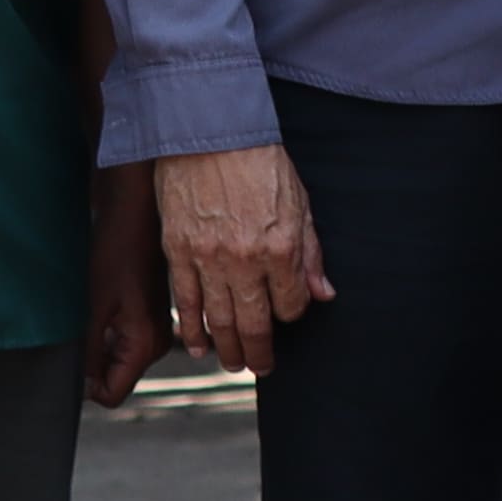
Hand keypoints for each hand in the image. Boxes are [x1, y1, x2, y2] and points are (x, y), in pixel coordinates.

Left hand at [83, 162, 169, 407]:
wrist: (138, 213)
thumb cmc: (116, 252)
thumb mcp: (93, 308)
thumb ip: (88, 354)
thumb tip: (82, 386)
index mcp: (146, 345)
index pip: (111, 395)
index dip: (85, 385)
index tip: (72, 356)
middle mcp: (158, 343)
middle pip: (116, 379)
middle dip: (91, 366)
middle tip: (80, 329)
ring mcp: (158, 330)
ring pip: (119, 361)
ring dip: (99, 348)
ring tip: (91, 314)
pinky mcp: (153, 317)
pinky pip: (125, 344)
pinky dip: (107, 335)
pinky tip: (101, 306)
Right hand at [154, 143, 332, 378]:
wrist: (210, 132)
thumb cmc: (260, 161)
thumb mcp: (301, 202)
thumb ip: (311, 253)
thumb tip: (324, 294)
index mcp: (281, 248)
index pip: (291, 304)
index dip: (292, 314)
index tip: (288, 315)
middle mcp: (245, 261)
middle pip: (254, 323)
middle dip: (260, 352)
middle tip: (261, 368)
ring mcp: (207, 259)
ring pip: (219, 321)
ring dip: (228, 349)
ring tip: (235, 364)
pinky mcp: (177, 252)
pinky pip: (186, 302)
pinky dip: (192, 329)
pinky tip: (199, 345)